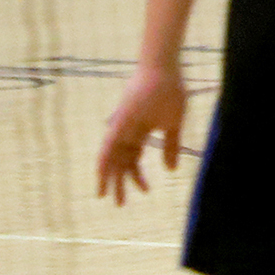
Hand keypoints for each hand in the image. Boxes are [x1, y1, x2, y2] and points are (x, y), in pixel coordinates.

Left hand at [96, 63, 187, 205]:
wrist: (163, 69)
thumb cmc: (170, 91)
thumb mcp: (173, 124)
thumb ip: (171, 146)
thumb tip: (170, 170)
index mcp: (141, 132)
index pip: (134, 159)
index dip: (137, 177)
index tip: (145, 192)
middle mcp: (127, 132)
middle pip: (121, 163)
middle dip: (120, 183)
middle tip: (120, 204)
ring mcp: (122, 127)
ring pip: (111, 158)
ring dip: (108, 178)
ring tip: (105, 196)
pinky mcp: (119, 122)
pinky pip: (107, 145)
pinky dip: (103, 160)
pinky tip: (101, 174)